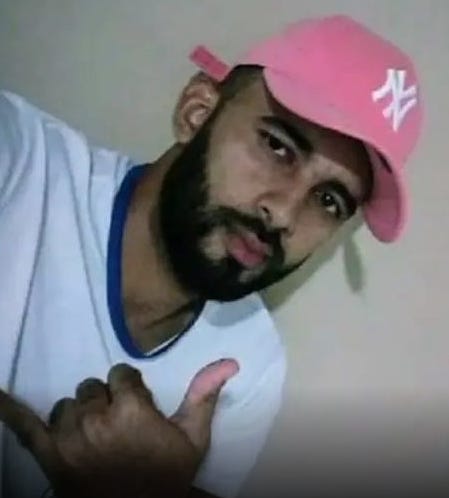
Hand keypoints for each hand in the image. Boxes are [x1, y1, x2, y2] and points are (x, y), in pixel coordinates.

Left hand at [0, 360, 238, 497]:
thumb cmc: (166, 477)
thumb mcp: (193, 438)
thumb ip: (204, 395)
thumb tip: (230, 360)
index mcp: (131, 409)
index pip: (120, 374)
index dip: (130, 389)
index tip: (136, 407)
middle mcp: (95, 417)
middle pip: (93, 387)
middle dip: (106, 400)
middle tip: (117, 424)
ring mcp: (68, 436)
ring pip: (67, 404)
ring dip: (79, 414)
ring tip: (93, 434)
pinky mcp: (48, 455)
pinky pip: (24, 426)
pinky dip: (10, 410)